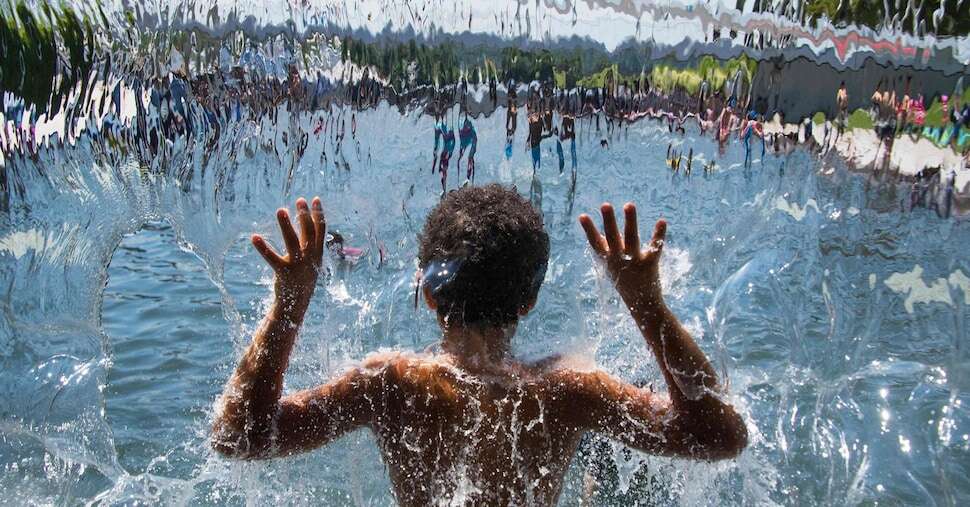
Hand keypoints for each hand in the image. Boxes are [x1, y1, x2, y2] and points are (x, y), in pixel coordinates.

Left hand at [252, 197, 325, 315]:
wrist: (295, 306)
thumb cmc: (301, 282)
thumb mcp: (311, 264)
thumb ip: (310, 248)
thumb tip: (306, 229)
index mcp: (317, 254)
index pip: (320, 230)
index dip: (318, 214)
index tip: (314, 199)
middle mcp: (310, 258)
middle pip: (308, 232)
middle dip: (304, 215)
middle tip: (298, 200)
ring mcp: (298, 265)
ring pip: (292, 241)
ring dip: (286, 225)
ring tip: (280, 210)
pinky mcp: (284, 273)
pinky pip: (272, 258)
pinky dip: (263, 247)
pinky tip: (254, 237)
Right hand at [579, 203, 666, 313]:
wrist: (641, 305)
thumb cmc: (624, 280)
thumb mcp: (611, 264)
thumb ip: (607, 247)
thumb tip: (602, 227)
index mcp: (608, 259)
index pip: (595, 243)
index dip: (588, 230)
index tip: (582, 216)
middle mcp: (618, 260)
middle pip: (612, 238)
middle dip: (608, 221)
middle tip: (605, 205)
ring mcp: (634, 262)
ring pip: (631, 239)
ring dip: (630, 221)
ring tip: (628, 204)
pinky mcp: (650, 264)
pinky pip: (655, 247)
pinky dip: (658, 234)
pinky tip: (662, 220)